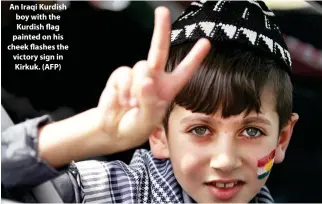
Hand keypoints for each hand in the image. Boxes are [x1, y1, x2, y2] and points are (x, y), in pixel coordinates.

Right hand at [97, 7, 210, 151]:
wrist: (113, 131)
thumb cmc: (136, 127)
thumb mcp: (148, 120)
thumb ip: (149, 101)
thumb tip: (146, 79)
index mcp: (168, 89)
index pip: (184, 71)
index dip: (194, 57)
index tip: (206, 41)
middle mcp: (154, 78)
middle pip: (159, 50)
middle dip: (161, 30)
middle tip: (162, 11)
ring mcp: (136, 76)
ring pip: (141, 67)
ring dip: (137, 88)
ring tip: (132, 105)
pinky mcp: (120, 76)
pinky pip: (124, 74)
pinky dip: (123, 89)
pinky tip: (123, 101)